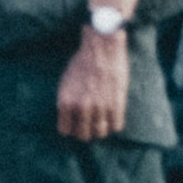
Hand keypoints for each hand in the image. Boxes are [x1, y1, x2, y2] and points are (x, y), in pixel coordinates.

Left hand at [53, 23, 129, 139]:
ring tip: (103, 120)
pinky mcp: (117, 104)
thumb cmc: (82, 61)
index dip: (71, 128)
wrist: (102, 47)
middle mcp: (81, 107)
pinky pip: (116, 126)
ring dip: (101, 128)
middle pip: (83, 135)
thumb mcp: (65, 82)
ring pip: (100, 133)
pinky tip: (113, 115)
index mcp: (65, 102)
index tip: (76, 124)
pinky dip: (115, 124)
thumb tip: (69, 116)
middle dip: (86, 131)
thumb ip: (67, 101)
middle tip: (91, 124)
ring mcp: (100, 107)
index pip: (65, 130)